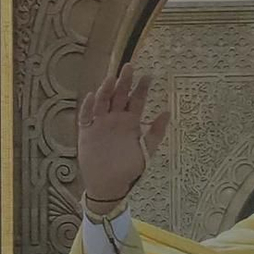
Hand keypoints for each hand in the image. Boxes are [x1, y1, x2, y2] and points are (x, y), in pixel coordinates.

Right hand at [77, 63, 169, 206]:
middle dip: (124, 82)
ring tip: (111, 79)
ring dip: (106, 90)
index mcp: (130, 122)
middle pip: (120, 95)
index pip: (137, 100)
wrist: (108, 187)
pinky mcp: (87, 132)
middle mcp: (115, 119)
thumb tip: (168, 112)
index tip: (148, 76)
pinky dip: (87, 106)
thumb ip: (156, 133)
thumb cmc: (128, 170)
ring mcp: (100, 123)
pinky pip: (86, 116)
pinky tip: (91, 96)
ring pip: (102, 101)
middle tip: (129, 67)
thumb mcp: (145, 152)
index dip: (142, 88)